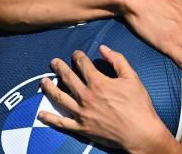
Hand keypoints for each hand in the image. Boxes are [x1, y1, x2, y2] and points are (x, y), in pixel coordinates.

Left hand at [38, 45, 180, 153]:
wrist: (140, 133)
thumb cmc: (138, 105)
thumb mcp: (132, 77)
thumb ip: (117, 60)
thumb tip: (103, 48)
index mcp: (98, 83)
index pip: (83, 64)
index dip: (78, 56)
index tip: (76, 54)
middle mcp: (86, 96)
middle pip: (67, 78)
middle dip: (59, 67)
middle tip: (54, 62)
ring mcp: (81, 113)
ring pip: (59, 98)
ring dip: (50, 88)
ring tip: (44, 81)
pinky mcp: (81, 128)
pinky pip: (61, 122)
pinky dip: (50, 118)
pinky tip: (41, 114)